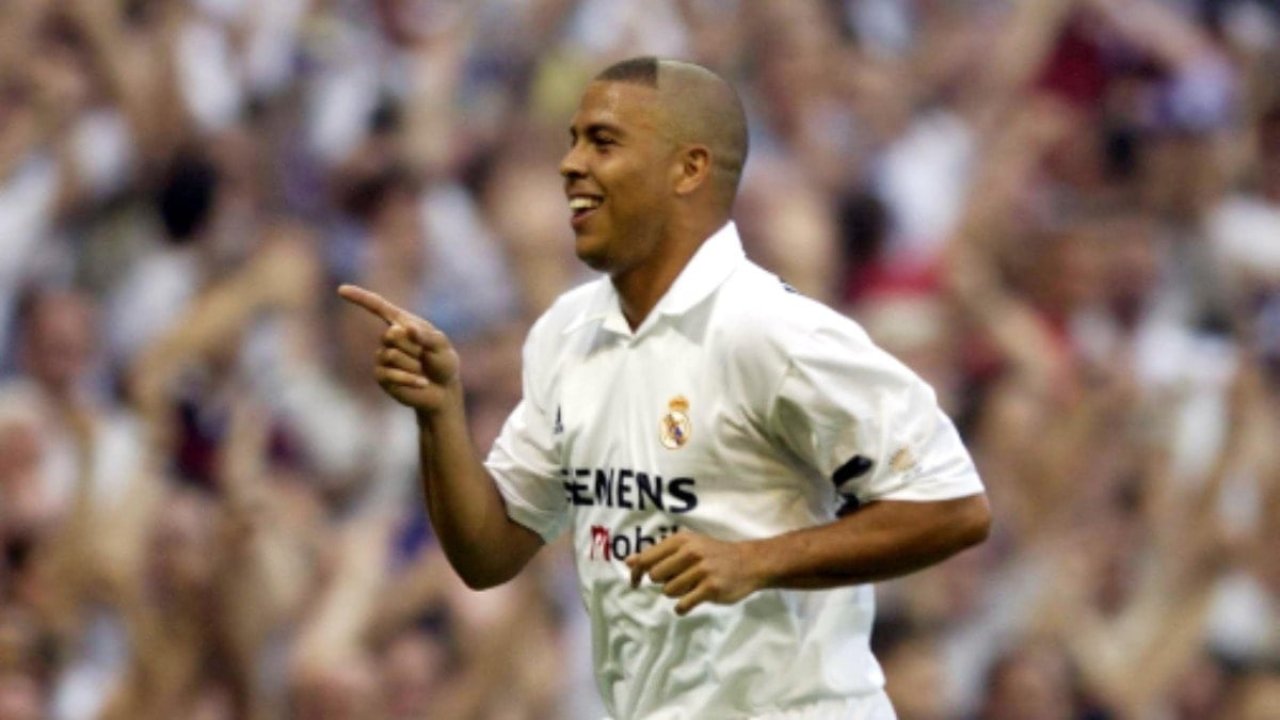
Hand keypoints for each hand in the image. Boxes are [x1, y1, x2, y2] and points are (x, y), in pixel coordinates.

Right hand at [337, 285, 460, 415]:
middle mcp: (388, 338)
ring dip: (414, 364)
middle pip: (391, 335)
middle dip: (414, 347)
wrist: (443, 390)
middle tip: (425, 356)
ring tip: (422, 370)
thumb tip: (406, 329)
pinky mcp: (381, 376)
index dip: (360, 298)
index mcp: (402, 323)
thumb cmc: (443, 362)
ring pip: (392, 355)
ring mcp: (382, 357)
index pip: (378, 307)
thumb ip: (426, 336)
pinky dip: (410, 378)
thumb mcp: (441, 346)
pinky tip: (422, 383)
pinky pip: (391, 374)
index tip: (341, 290)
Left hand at [626, 532, 765, 614]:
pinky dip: (683, 607)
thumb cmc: (713, 553)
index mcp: (681, 540)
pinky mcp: (710, 589)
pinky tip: (692, 600)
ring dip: (676, 593)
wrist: (749, 562)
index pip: (646, 558)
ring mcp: (701, 571)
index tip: (635, 583)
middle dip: (662, 582)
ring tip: (691, 586)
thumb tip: (628, 562)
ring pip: (668, 591)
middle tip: (677, 580)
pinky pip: (683, 604)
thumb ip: (658, 553)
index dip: (636, 573)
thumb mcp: (687, 545)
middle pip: (655, 576)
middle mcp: (690, 553)